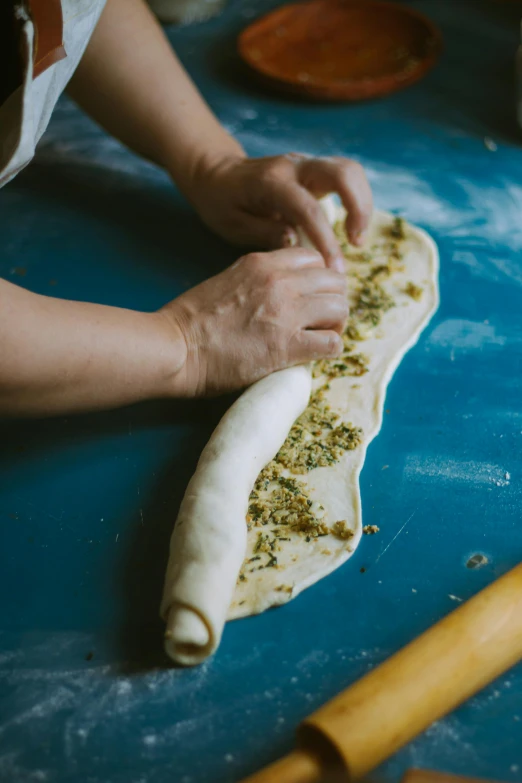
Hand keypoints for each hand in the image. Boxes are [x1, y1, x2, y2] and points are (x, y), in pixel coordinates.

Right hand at [159, 247, 347, 395]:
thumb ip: (256, 279)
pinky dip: (330, 349)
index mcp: (262, 263)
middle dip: (332, 301)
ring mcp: (285, 313)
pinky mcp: (286, 346)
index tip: (310, 298)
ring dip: (335, 325)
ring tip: (320, 338)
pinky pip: (332, 343)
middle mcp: (279, 282)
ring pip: (340, 309)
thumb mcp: (227, 280)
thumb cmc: (191, 321)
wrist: (174, 347)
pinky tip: (315, 355)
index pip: (313, 259)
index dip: (318, 281)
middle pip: (334, 281)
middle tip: (320, 321)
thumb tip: (279, 292)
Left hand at [186, 153, 372, 271]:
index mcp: (272, 182)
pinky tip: (349, 228)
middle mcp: (294, 166)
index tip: (335, 269)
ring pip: (351, 171)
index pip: (309, 209)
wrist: (216, 173)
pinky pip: (346, 178)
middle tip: (356, 243)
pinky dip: (356, 201)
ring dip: (362, 204)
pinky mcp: (315, 169)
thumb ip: (265, 232)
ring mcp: (307, 164)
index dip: (327, 241)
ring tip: (356, 239)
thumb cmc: (222, 202)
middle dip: (359, 208)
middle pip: (344, 173)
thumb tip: (296, 242)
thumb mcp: (232, 224)